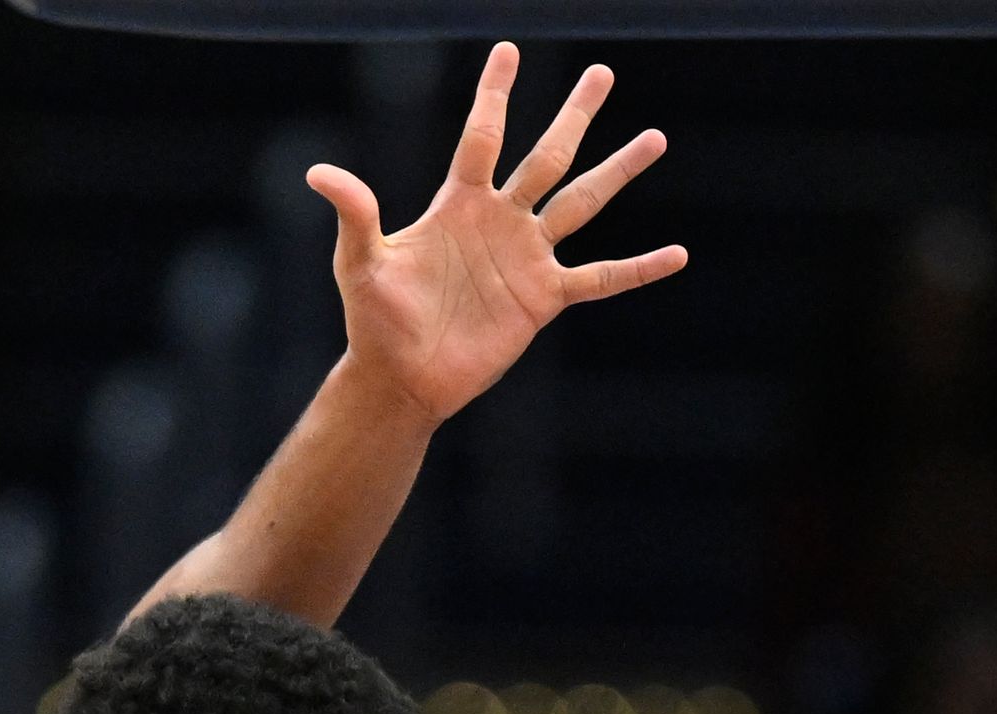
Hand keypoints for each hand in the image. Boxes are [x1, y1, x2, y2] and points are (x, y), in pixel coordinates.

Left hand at [306, 43, 685, 427]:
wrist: (400, 379)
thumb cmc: (375, 321)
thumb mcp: (360, 263)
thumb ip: (354, 214)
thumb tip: (318, 172)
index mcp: (459, 204)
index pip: (482, 137)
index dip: (494, 94)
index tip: (509, 50)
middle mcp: (500, 221)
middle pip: (546, 156)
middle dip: (573, 115)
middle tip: (601, 73)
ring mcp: (527, 258)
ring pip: (583, 203)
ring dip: (618, 171)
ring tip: (654, 137)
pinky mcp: (543, 299)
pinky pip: (600, 278)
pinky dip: (638, 268)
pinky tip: (678, 254)